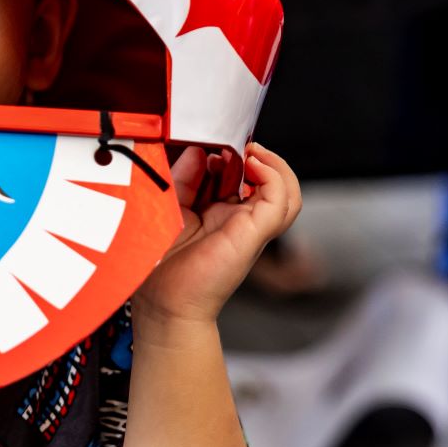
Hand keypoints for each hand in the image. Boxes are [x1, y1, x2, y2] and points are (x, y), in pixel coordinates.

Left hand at [132, 143, 301, 327]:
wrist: (163, 303)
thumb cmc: (160, 265)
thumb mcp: (169, 206)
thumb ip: (185, 177)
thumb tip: (201, 151)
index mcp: (218, 213)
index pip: (240, 176)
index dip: (231, 154)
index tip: (210, 143)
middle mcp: (238, 219)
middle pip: (266, 181)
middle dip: (251, 154)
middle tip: (229, 142)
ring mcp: (250, 227)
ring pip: (287, 192)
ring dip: (273, 164)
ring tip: (251, 151)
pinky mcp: (255, 233)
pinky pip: (281, 200)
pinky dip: (275, 176)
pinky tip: (254, 163)